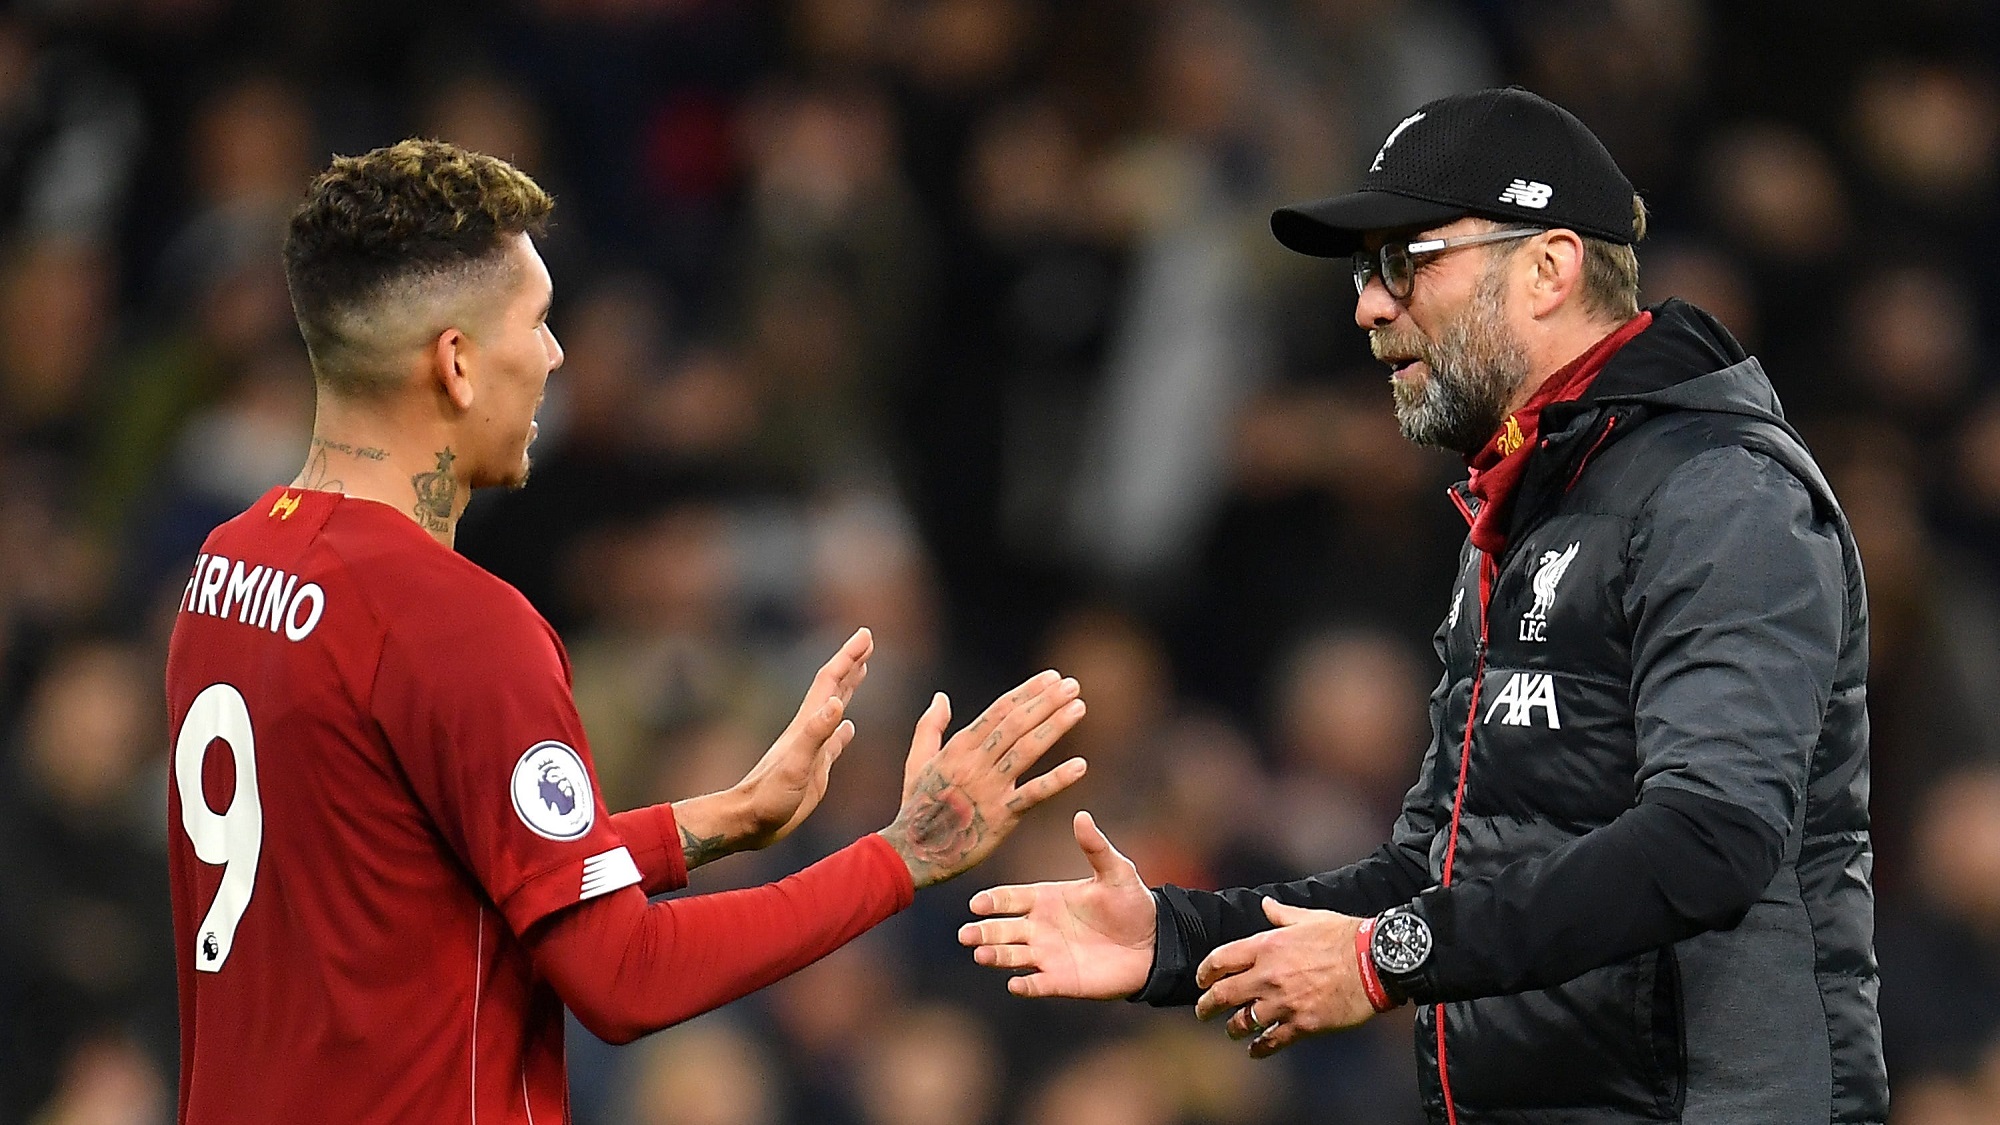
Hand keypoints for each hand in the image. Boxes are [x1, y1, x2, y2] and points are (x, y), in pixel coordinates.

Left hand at [674, 628, 871, 867]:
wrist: (749, 822)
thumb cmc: (769, 798)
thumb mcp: (795, 767)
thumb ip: (816, 735)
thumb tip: (836, 703)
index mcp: (807, 725)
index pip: (830, 682)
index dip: (848, 657)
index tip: (866, 635)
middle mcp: (809, 731)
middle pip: (832, 688)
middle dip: (851, 663)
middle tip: (867, 641)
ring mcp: (811, 748)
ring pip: (832, 709)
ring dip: (847, 688)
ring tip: (861, 671)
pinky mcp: (813, 768)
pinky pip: (833, 741)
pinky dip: (842, 729)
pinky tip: (849, 726)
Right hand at [880, 670, 1087, 888]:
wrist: (913, 852)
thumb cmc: (916, 806)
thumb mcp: (917, 762)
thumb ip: (929, 727)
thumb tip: (941, 697)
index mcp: (958, 748)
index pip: (999, 711)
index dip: (1027, 692)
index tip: (1052, 678)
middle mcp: (975, 763)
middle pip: (1016, 724)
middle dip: (1046, 701)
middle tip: (1072, 685)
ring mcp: (989, 789)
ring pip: (1027, 751)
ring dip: (1055, 727)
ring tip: (1079, 707)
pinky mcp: (1001, 817)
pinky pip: (1033, 795)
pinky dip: (1057, 780)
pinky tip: (1080, 766)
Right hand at [958, 810, 1155, 999]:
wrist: (1154, 944)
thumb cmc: (1132, 904)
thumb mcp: (1116, 872)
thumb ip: (1096, 848)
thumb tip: (1082, 816)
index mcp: (1046, 898)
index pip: (1010, 898)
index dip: (993, 901)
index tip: (977, 904)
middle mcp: (1040, 927)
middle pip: (1002, 929)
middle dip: (983, 931)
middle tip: (966, 934)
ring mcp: (1048, 955)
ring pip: (1011, 956)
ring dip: (995, 956)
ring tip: (981, 955)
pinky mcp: (1060, 981)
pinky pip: (1037, 985)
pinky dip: (1026, 986)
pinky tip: (1016, 985)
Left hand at [1194, 898, 1376, 1057]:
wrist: (1375, 963)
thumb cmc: (1344, 936)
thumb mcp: (1309, 917)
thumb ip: (1282, 914)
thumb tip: (1265, 904)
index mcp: (1267, 946)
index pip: (1220, 960)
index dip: (1205, 973)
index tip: (1202, 981)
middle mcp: (1268, 975)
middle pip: (1223, 995)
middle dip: (1207, 1006)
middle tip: (1203, 1012)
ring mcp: (1283, 1002)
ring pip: (1243, 1022)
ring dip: (1234, 1028)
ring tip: (1232, 1031)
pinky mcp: (1302, 1024)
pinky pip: (1271, 1042)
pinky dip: (1260, 1048)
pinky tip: (1256, 1050)